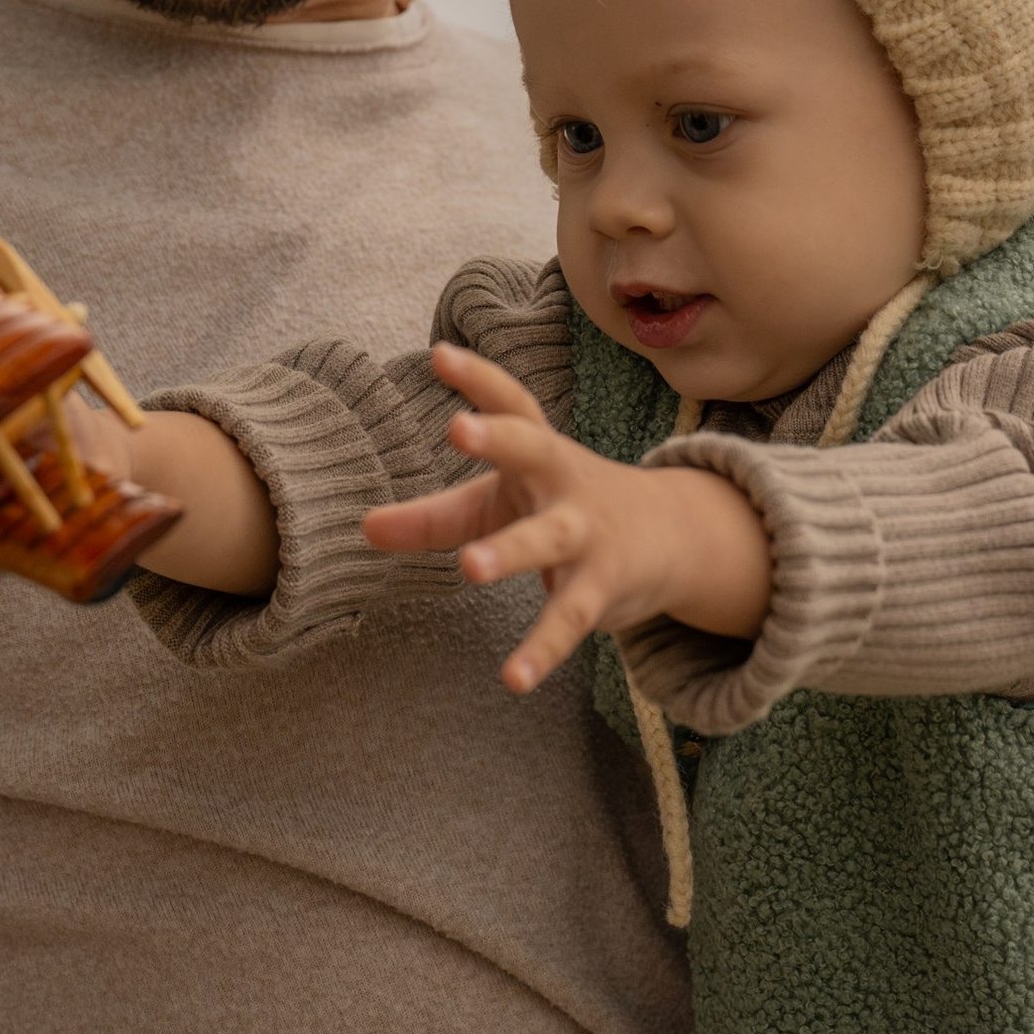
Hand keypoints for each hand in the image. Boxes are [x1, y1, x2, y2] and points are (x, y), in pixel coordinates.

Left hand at [362, 345, 771, 694]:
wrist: (671, 538)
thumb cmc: (563, 506)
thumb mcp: (499, 503)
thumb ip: (433, 517)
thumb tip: (362, 527)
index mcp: (538, 451)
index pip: (511, 404)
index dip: (478, 380)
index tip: (439, 355)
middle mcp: (564, 482)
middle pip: (535, 449)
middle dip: (500, 438)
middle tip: (459, 428)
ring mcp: (588, 533)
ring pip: (549, 539)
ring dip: (513, 550)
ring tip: (471, 567)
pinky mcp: (602, 587)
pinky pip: (568, 619)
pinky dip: (541, 650)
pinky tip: (512, 678)